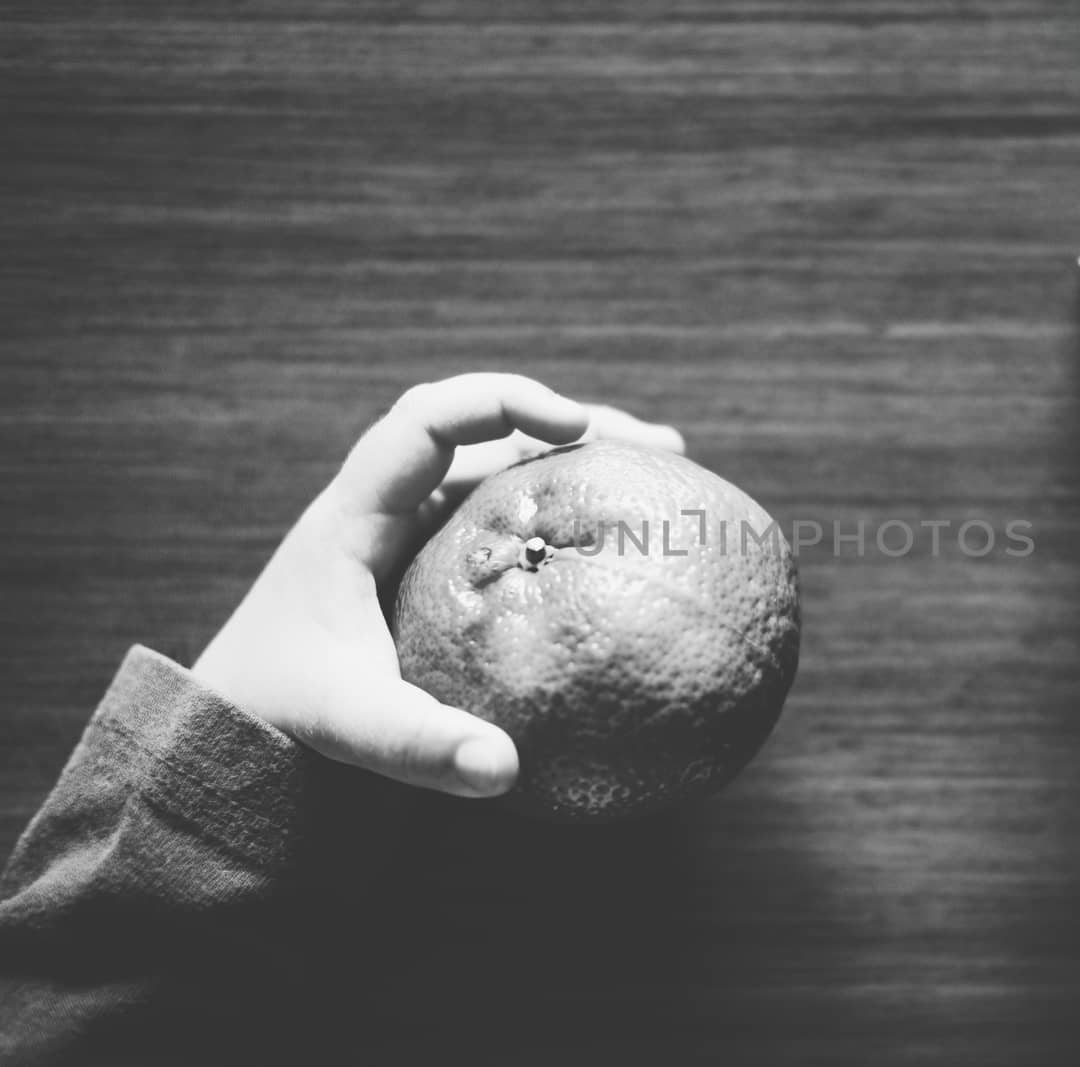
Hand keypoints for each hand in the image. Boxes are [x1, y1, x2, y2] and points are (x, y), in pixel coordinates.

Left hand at [192, 373, 684, 797]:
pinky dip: (567, 522)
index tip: (576, 427)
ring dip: (581, 467)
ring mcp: (419, 532)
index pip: (428, 419)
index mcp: (357, 512)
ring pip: (507, 472)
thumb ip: (419, 748)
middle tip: (662, 450)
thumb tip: (504, 770)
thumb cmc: (284, 711)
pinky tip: (624, 554)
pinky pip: (511, 525)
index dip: (503, 401)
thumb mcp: (347, 727)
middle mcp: (393, 506)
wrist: (241, 722)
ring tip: (667, 480)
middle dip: (576, 426)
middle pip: (490, 432)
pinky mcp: (442, 566)